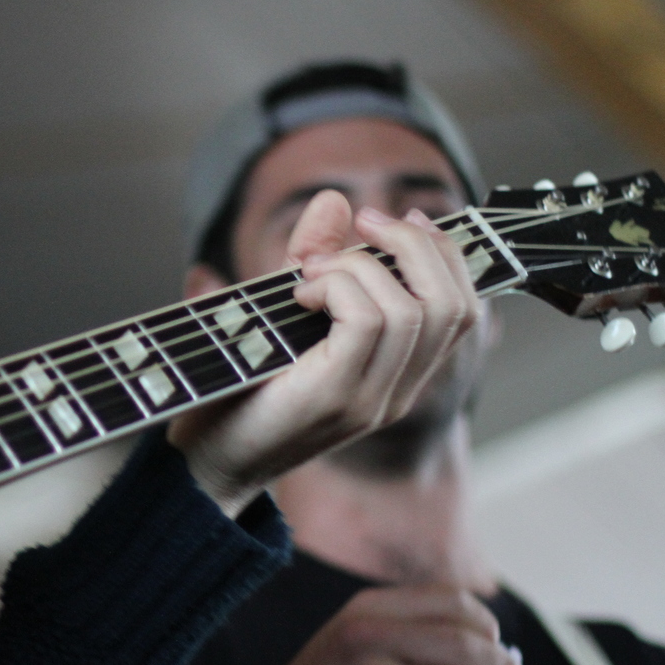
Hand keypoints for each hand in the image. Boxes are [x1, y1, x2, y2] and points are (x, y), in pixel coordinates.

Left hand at [170, 192, 477, 515]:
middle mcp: (396, 393)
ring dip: (362, 267)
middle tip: (361, 226)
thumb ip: (314, 259)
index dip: (442, 253)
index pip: (463, 312)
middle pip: (456, 305)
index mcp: (396, 377)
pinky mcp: (338, 397)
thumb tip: (335, 200)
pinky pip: (369, 322)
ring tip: (310, 271)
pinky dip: (338, 287)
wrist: (200, 464)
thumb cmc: (235, 388)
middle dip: (415, 245)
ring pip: (415, 310)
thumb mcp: (280, 311)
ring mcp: (372, 399)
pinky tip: (300, 294)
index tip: (388, 219)